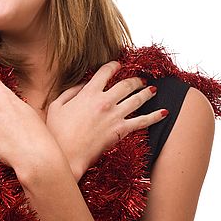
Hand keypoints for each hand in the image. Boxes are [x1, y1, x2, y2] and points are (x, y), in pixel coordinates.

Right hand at [45, 61, 167, 180]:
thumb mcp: (56, 106)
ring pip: (137, 99)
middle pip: (126, 84)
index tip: (118, 65)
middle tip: (140, 79)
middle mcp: (105, 100)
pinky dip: (155, 116)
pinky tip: (164, 113)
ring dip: (147, 93)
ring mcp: (115, 115)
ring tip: (152, 89)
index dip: (113, 66)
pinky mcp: (121, 130)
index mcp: (88, 92)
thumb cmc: (57, 133)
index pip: (105, 72)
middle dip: (135, 80)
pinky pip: (142, 121)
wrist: (66, 155)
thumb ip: (70, 92)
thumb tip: (82, 85)